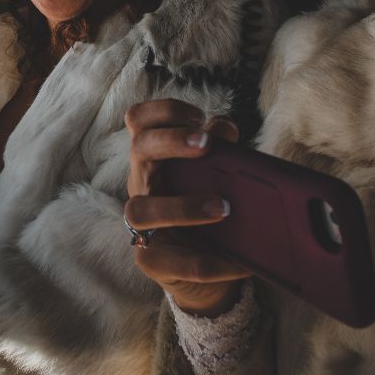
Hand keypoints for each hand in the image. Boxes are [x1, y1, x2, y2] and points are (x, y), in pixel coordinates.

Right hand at [124, 99, 251, 316]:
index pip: (139, 120)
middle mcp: (142, 184)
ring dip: (182, 206)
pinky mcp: (152, 260)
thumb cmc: (210, 203)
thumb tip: (223, 128)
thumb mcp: (217, 173)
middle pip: (138, 149)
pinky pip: (171, 262)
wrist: (211, 262)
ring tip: (223, 209)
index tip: (198, 116)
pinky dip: (206, 263)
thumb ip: (221, 148)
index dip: (164, 111)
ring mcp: (141, 223)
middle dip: (171, 141)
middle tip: (206, 144)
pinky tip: (236, 263)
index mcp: (154, 158)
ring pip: (139, 210)